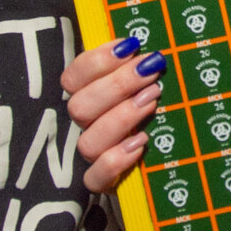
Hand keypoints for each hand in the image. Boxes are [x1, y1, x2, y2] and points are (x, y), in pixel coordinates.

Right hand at [63, 35, 168, 194]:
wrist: (157, 169)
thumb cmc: (150, 116)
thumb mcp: (141, 87)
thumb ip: (135, 67)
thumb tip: (150, 47)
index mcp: (84, 98)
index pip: (73, 77)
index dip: (98, 60)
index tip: (132, 46)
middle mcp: (82, 127)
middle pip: (80, 106)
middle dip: (117, 85)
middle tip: (151, 71)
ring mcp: (89, 158)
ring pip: (88, 141)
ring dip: (121, 118)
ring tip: (152, 101)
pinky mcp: (101, 184)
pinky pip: (95, 178)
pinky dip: (115, 161)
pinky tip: (141, 144)